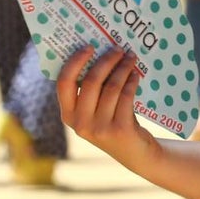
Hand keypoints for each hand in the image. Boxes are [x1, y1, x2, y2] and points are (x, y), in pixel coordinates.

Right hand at [57, 46, 158, 170]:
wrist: (134, 152)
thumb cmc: (112, 121)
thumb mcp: (95, 109)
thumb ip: (92, 89)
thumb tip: (100, 52)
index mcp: (68, 115)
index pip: (64, 83)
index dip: (75, 62)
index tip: (89, 46)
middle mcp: (80, 123)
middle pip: (91, 81)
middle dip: (106, 61)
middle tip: (118, 49)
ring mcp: (99, 128)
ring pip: (111, 87)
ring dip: (122, 68)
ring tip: (131, 58)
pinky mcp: (119, 129)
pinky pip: (126, 96)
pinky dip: (131, 81)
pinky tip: (136, 75)